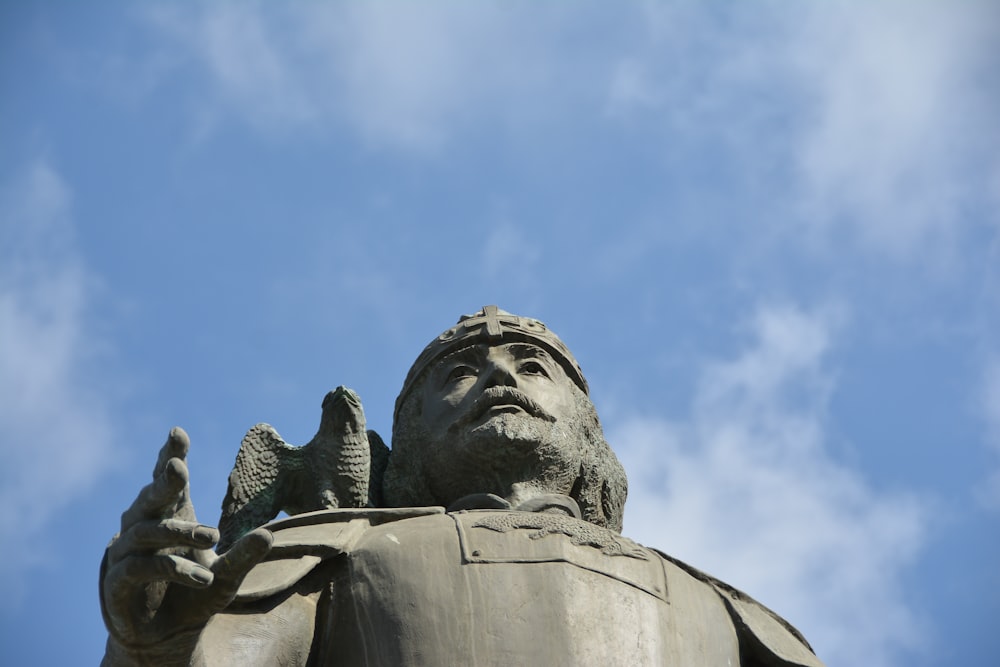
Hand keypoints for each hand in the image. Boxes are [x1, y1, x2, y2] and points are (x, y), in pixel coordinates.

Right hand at [100, 428, 271, 657]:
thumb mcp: (227, 577)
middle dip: (163, 481)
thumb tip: (269, 535)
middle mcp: (145, 528)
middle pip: (150, 497)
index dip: (169, 456)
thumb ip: (244, 557)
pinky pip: (139, 567)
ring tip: (215, 537)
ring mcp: (127, 554)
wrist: (168, 638)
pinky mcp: (117, 582)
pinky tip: (201, 577)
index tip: (177, 433)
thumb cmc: (196, 596)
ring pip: (147, 531)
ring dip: (179, 532)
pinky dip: (171, 569)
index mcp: (172, 517)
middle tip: (178, 467)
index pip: (169, 483)